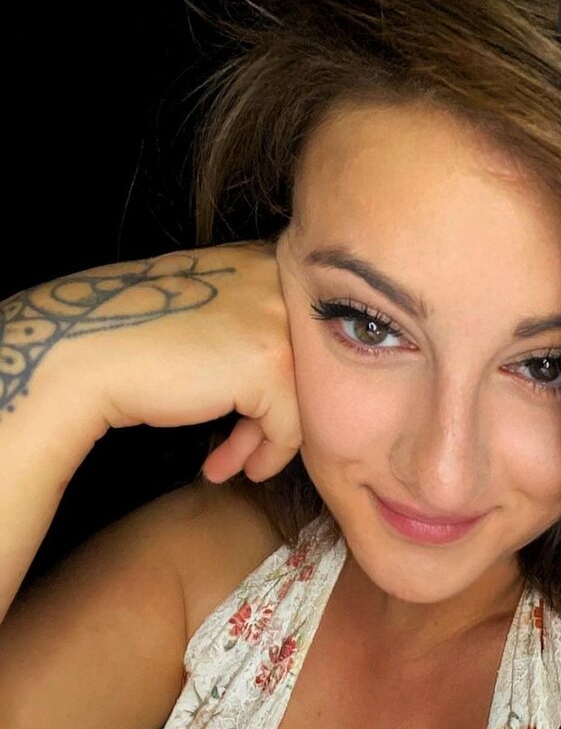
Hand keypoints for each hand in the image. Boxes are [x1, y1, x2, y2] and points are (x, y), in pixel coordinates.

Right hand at [53, 239, 300, 482]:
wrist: (88, 355)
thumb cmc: (137, 338)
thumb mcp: (208, 308)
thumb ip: (253, 323)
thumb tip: (291, 375)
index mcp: (264, 260)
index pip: (299, 335)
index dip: (277, 383)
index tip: (250, 414)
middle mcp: (278, 283)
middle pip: (304, 368)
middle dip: (273, 417)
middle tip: (244, 450)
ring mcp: (276, 323)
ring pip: (300, 400)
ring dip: (265, 441)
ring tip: (237, 465)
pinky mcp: (269, 366)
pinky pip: (289, 429)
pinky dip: (267, 456)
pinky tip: (234, 469)